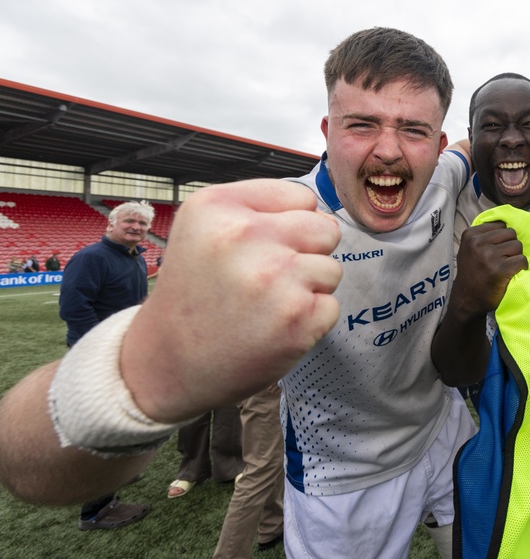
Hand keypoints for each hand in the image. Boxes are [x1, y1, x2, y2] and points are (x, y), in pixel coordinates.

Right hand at [121, 179, 342, 423]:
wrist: (168, 362)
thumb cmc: (197, 292)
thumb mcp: (204, 228)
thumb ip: (260, 210)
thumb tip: (321, 214)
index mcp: (220, 206)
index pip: (302, 198)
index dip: (289, 226)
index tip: (259, 250)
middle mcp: (246, 235)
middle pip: (325, 229)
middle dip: (306, 254)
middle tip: (267, 280)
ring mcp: (274, 277)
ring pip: (331, 270)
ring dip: (308, 290)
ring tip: (266, 305)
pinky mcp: (296, 318)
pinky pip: (330, 306)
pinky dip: (309, 321)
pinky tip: (272, 328)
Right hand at [452, 221, 527, 315]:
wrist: (466, 300)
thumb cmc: (472, 273)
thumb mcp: (469, 249)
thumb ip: (483, 235)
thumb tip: (507, 220)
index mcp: (470, 235)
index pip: (500, 225)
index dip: (503, 238)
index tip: (497, 250)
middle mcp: (478, 243)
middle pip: (511, 234)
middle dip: (511, 246)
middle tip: (504, 259)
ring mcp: (489, 256)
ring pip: (518, 246)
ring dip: (516, 256)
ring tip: (507, 266)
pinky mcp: (500, 270)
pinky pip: (522, 260)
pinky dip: (522, 267)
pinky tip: (513, 273)